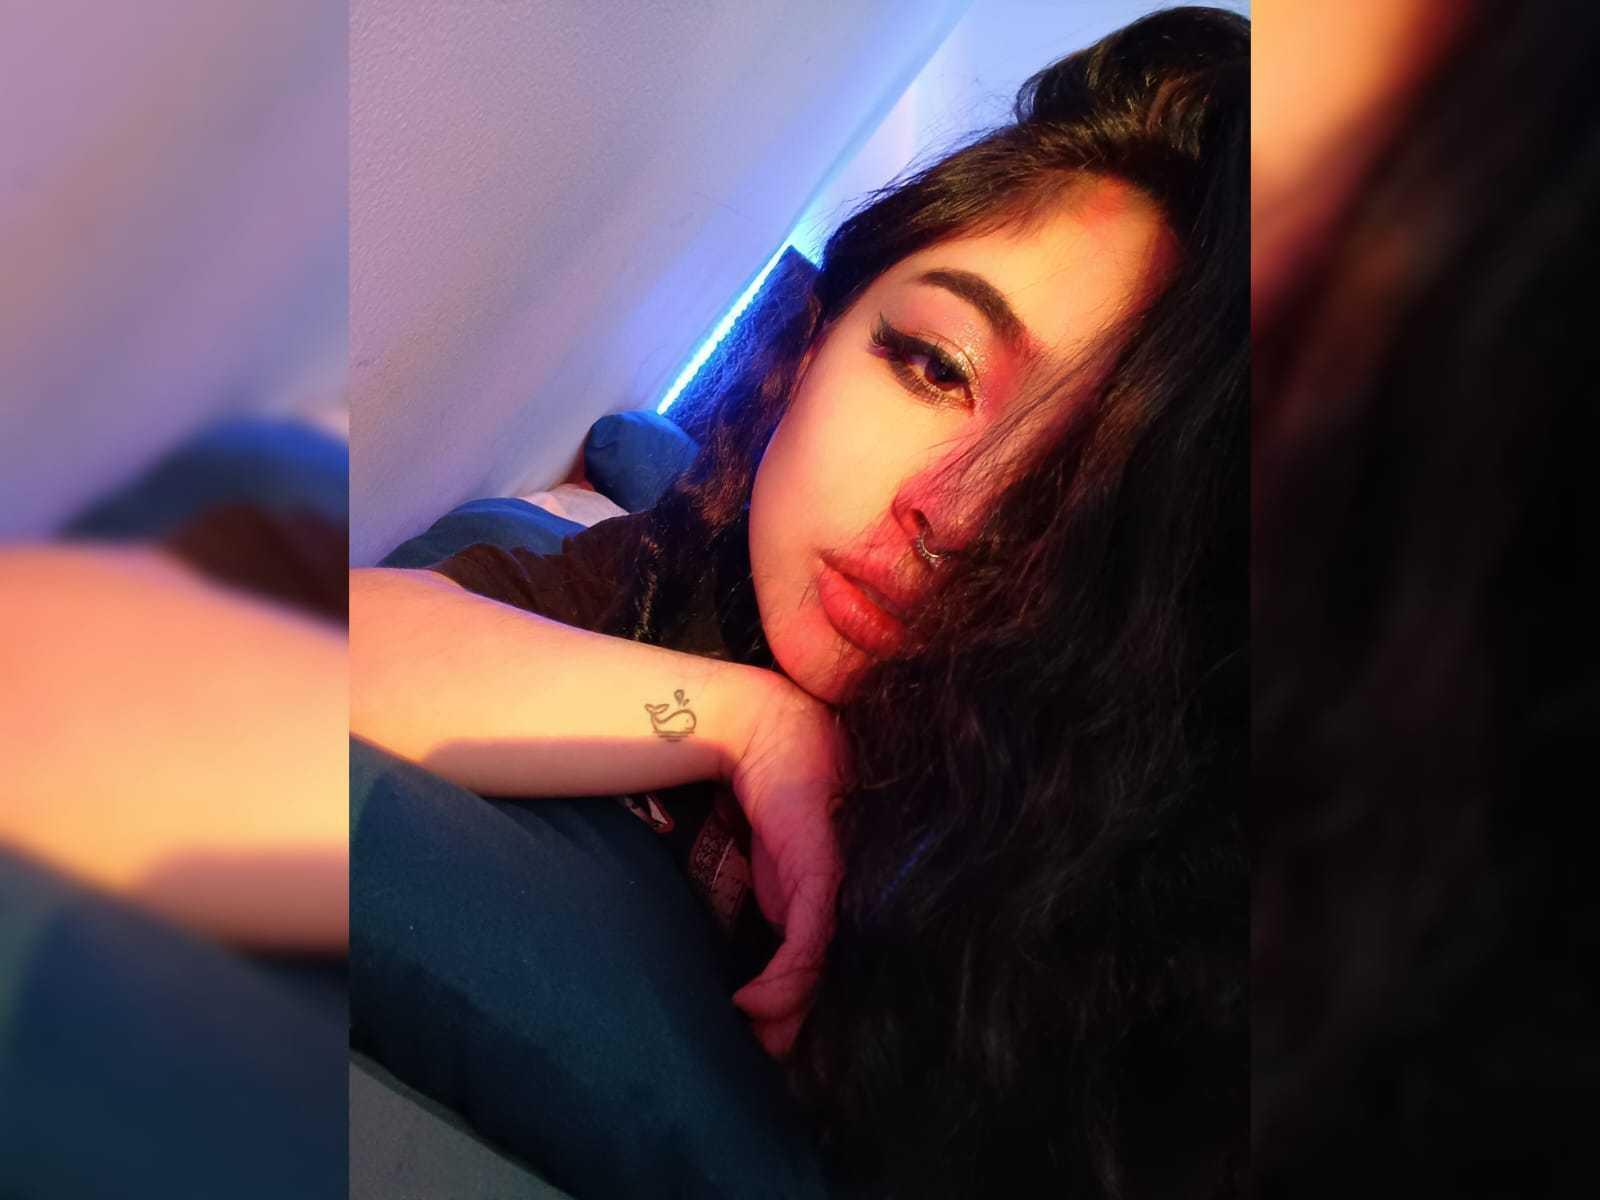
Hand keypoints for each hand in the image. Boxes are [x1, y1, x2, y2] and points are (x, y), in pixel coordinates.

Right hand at [725, 675, 847, 1058]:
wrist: (758, 729)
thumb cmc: (774, 794)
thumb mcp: (780, 870)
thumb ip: (786, 917)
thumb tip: (765, 984)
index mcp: (851, 891)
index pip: (842, 961)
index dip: (813, 1005)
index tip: (784, 1044)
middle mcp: (856, 890)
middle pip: (838, 974)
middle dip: (805, 1023)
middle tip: (775, 1061)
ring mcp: (842, 881)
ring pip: (823, 970)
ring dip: (788, 1013)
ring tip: (762, 1045)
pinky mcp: (821, 873)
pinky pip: (809, 944)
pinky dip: (782, 981)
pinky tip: (752, 1005)